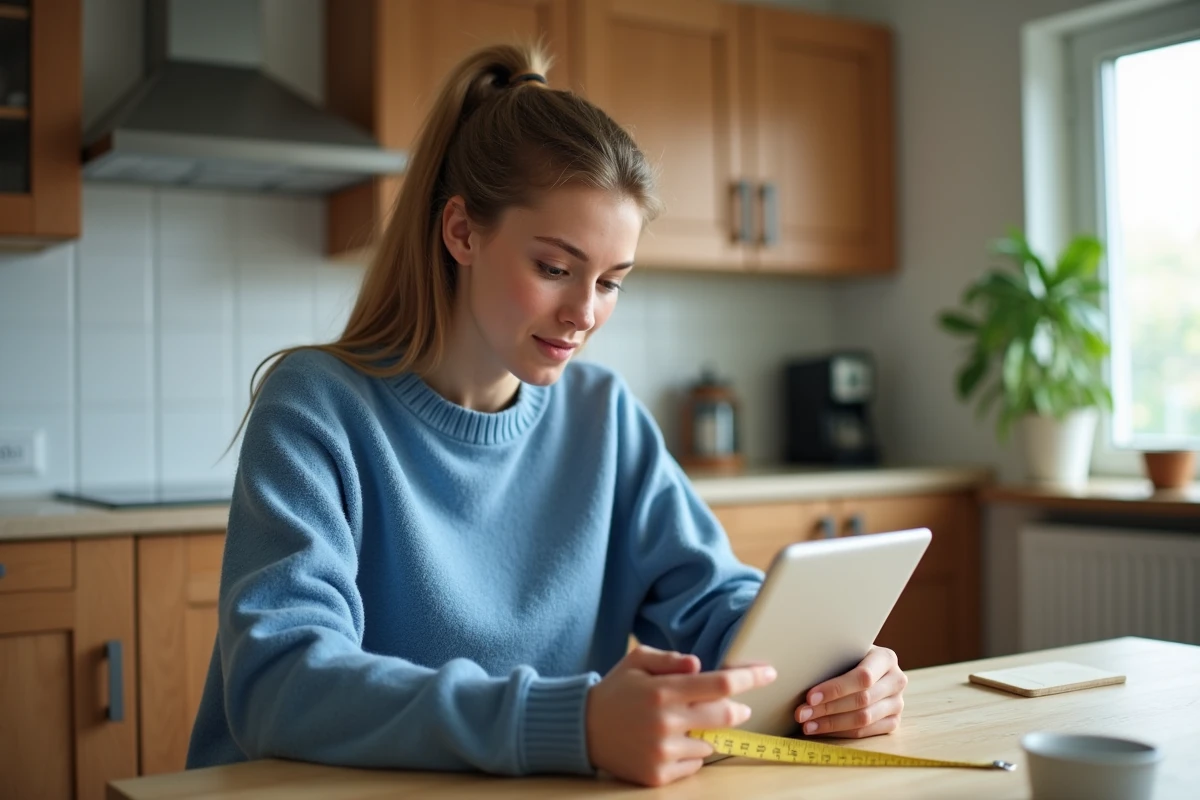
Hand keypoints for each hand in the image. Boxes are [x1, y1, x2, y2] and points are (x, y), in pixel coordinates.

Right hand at [586, 644, 776, 786]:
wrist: (581, 729)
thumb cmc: (615, 690)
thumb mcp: (637, 661)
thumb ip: (671, 660)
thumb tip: (700, 665)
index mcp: (663, 691)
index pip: (719, 684)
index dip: (749, 677)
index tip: (769, 672)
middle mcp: (665, 723)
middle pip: (725, 716)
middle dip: (739, 710)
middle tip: (739, 707)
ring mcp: (662, 752)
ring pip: (709, 743)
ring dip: (706, 732)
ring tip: (679, 725)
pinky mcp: (657, 775)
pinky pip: (694, 764)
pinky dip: (690, 753)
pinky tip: (667, 744)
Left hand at [794, 645, 906, 737]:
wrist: (866, 666)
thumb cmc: (847, 656)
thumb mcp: (843, 650)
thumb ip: (831, 657)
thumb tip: (799, 673)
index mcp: (886, 658)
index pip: (862, 677)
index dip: (835, 689)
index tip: (809, 697)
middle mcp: (897, 681)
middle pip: (862, 700)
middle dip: (827, 708)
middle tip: (802, 713)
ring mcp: (897, 703)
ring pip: (863, 719)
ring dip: (831, 724)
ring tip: (807, 724)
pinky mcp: (893, 722)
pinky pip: (865, 732)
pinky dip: (839, 732)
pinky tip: (820, 730)